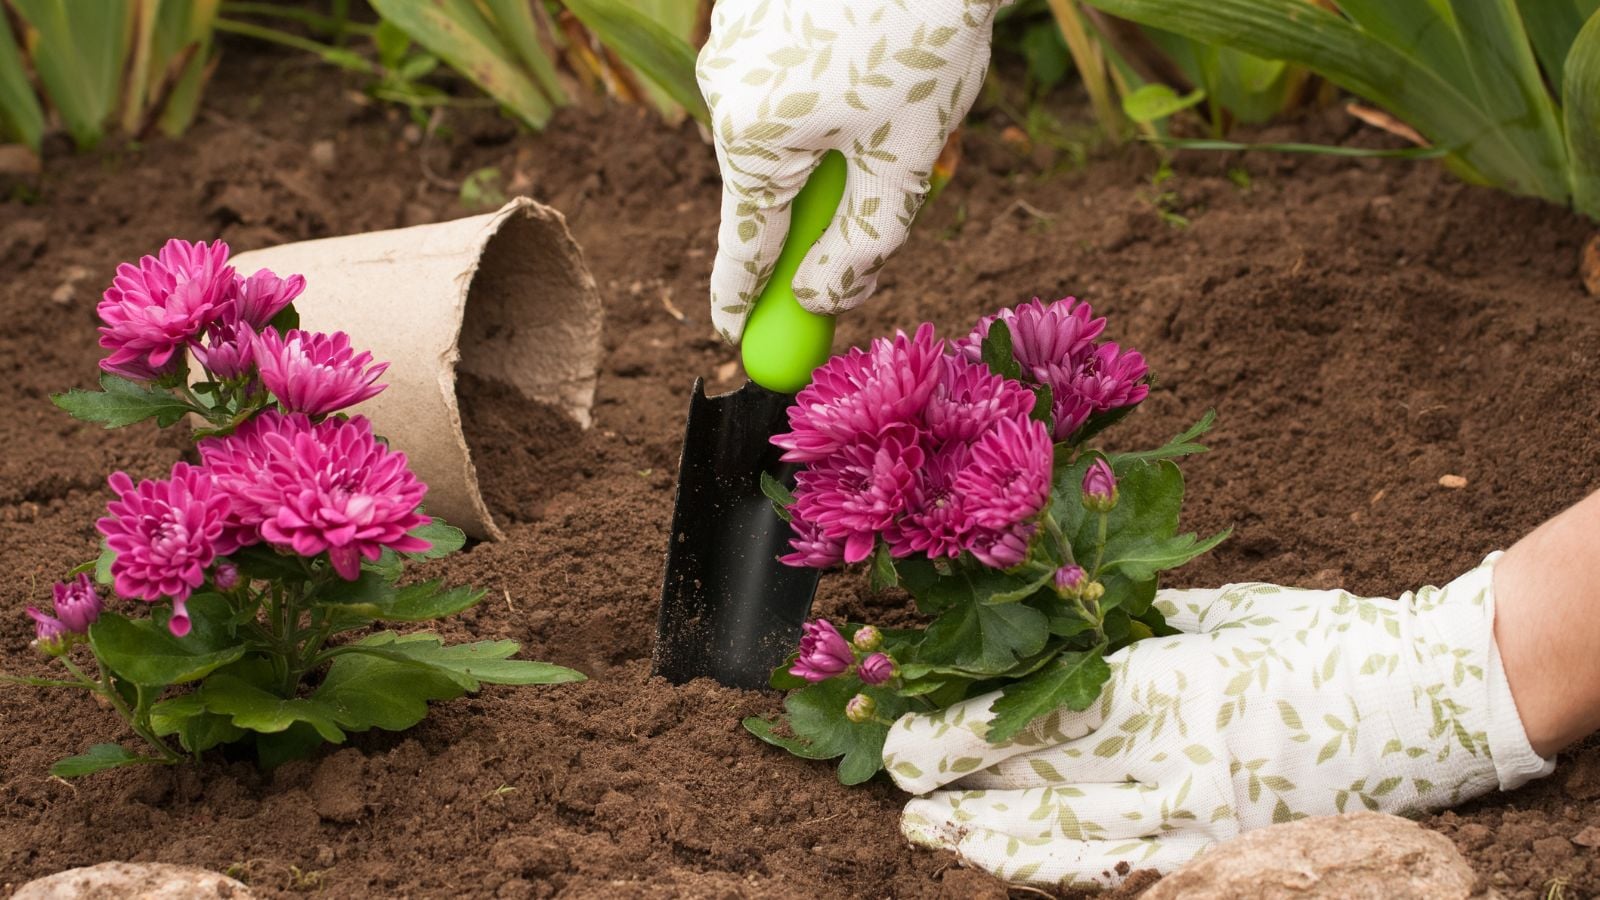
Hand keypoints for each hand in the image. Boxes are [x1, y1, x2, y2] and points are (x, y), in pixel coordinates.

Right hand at [696, 0, 1007, 342]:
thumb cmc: (928, 35)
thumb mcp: (907, 158)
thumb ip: (862, 245)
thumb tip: (820, 301)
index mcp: (753, 136)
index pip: (744, 248)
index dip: (742, 302)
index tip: (733, 341)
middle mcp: (721, 88)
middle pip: (766, 184)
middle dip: (820, 198)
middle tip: (882, 180)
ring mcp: (728, 39)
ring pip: (776, 126)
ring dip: (828, 136)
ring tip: (895, 89)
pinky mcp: (743, 3)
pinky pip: (779, 73)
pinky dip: (820, 83)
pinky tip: (871, 47)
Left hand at [881, 556, 1553, 888]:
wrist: (1428, 699)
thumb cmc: (1317, 637)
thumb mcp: (1214, 612)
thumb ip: (1131, 628)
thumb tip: (1054, 625)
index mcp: (1174, 687)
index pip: (1038, 719)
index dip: (962, 734)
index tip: (905, 736)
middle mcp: (1180, 763)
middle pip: (1040, 787)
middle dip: (957, 790)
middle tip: (899, 786)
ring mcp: (1205, 824)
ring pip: (1072, 849)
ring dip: (991, 841)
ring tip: (934, 832)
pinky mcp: (1230, 858)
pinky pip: (1129, 877)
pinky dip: (1062, 872)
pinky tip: (1020, 863)